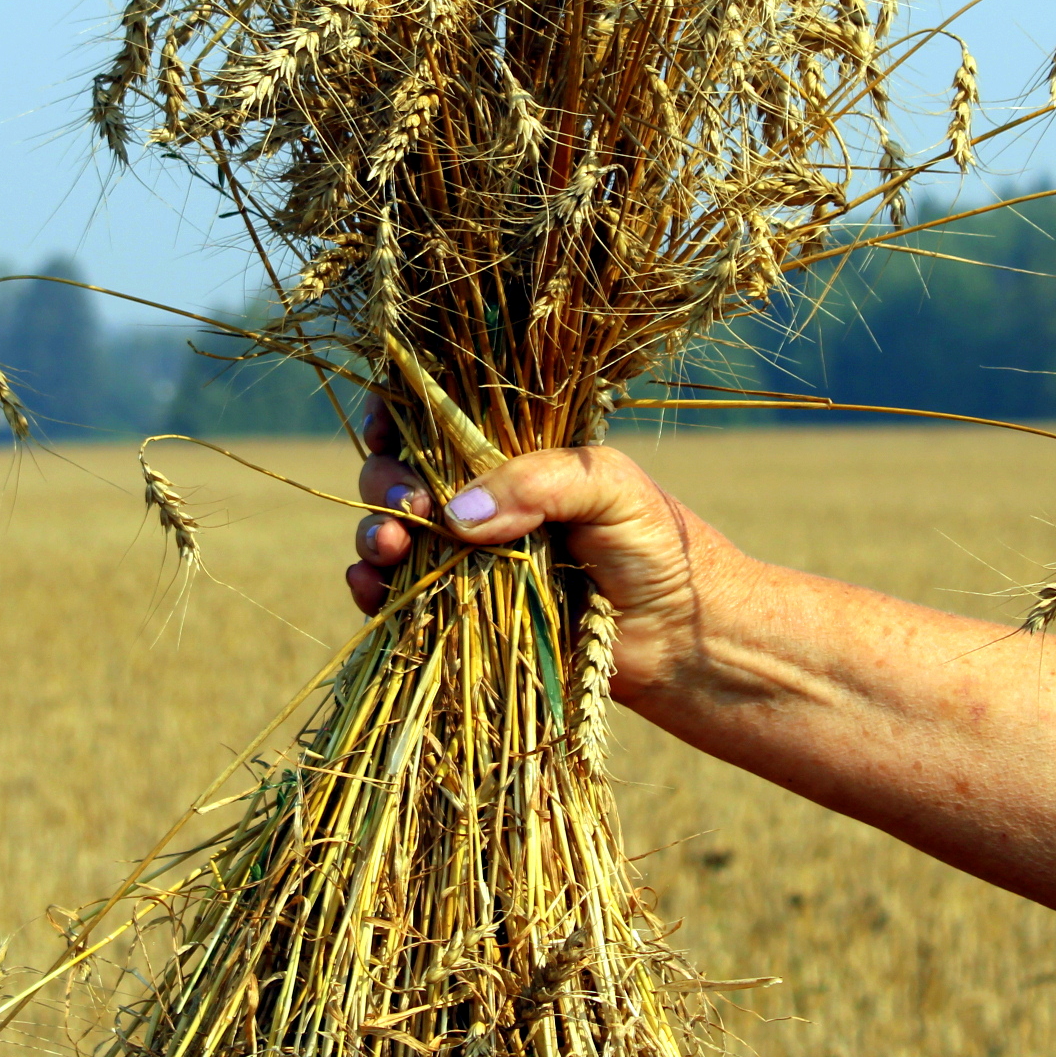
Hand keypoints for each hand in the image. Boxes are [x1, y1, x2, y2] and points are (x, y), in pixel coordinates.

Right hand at [347, 400, 756, 705]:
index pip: (441, 423)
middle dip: (386, 483)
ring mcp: (469, 561)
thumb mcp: (608, 487)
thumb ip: (537, 483)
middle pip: (402, 475)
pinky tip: (373, 590)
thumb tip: (454, 515)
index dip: (402, 416)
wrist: (683, 640)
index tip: (386, 426)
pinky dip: (372, 591)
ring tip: (392, 548)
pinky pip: (399, 600)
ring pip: (394, 535)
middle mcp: (484, 504)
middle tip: (411, 506)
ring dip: (376, 535)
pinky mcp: (464, 617)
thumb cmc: (658, 547)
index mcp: (515, 457)